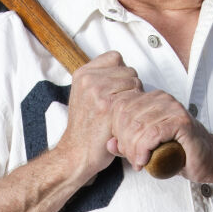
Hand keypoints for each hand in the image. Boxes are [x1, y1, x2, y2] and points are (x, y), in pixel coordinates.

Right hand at [54, 51, 143, 179]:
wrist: (76, 153)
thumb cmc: (85, 128)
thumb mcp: (84, 95)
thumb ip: (100, 78)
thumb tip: (123, 69)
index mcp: (82, 74)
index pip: (115, 58)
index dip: (121, 74)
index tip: (115, 91)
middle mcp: (89, 79)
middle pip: (129, 70)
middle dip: (129, 88)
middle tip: (118, 107)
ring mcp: (98, 91)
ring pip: (135, 83)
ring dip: (134, 99)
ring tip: (120, 114)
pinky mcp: (109, 105)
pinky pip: (136, 97)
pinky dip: (134, 109)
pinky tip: (123, 120)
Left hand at [105, 87, 212, 180]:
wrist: (208, 160)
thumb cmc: (180, 153)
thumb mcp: (147, 150)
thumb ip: (127, 145)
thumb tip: (109, 143)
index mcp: (151, 100)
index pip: (120, 107)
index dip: (116, 131)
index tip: (124, 150)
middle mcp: (161, 99)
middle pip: (126, 115)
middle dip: (124, 142)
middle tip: (133, 159)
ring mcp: (172, 108)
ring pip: (138, 125)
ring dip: (134, 148)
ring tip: (140, 161)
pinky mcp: (180, 121)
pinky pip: (152, 133)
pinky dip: (144, 149)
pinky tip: (146, 159)